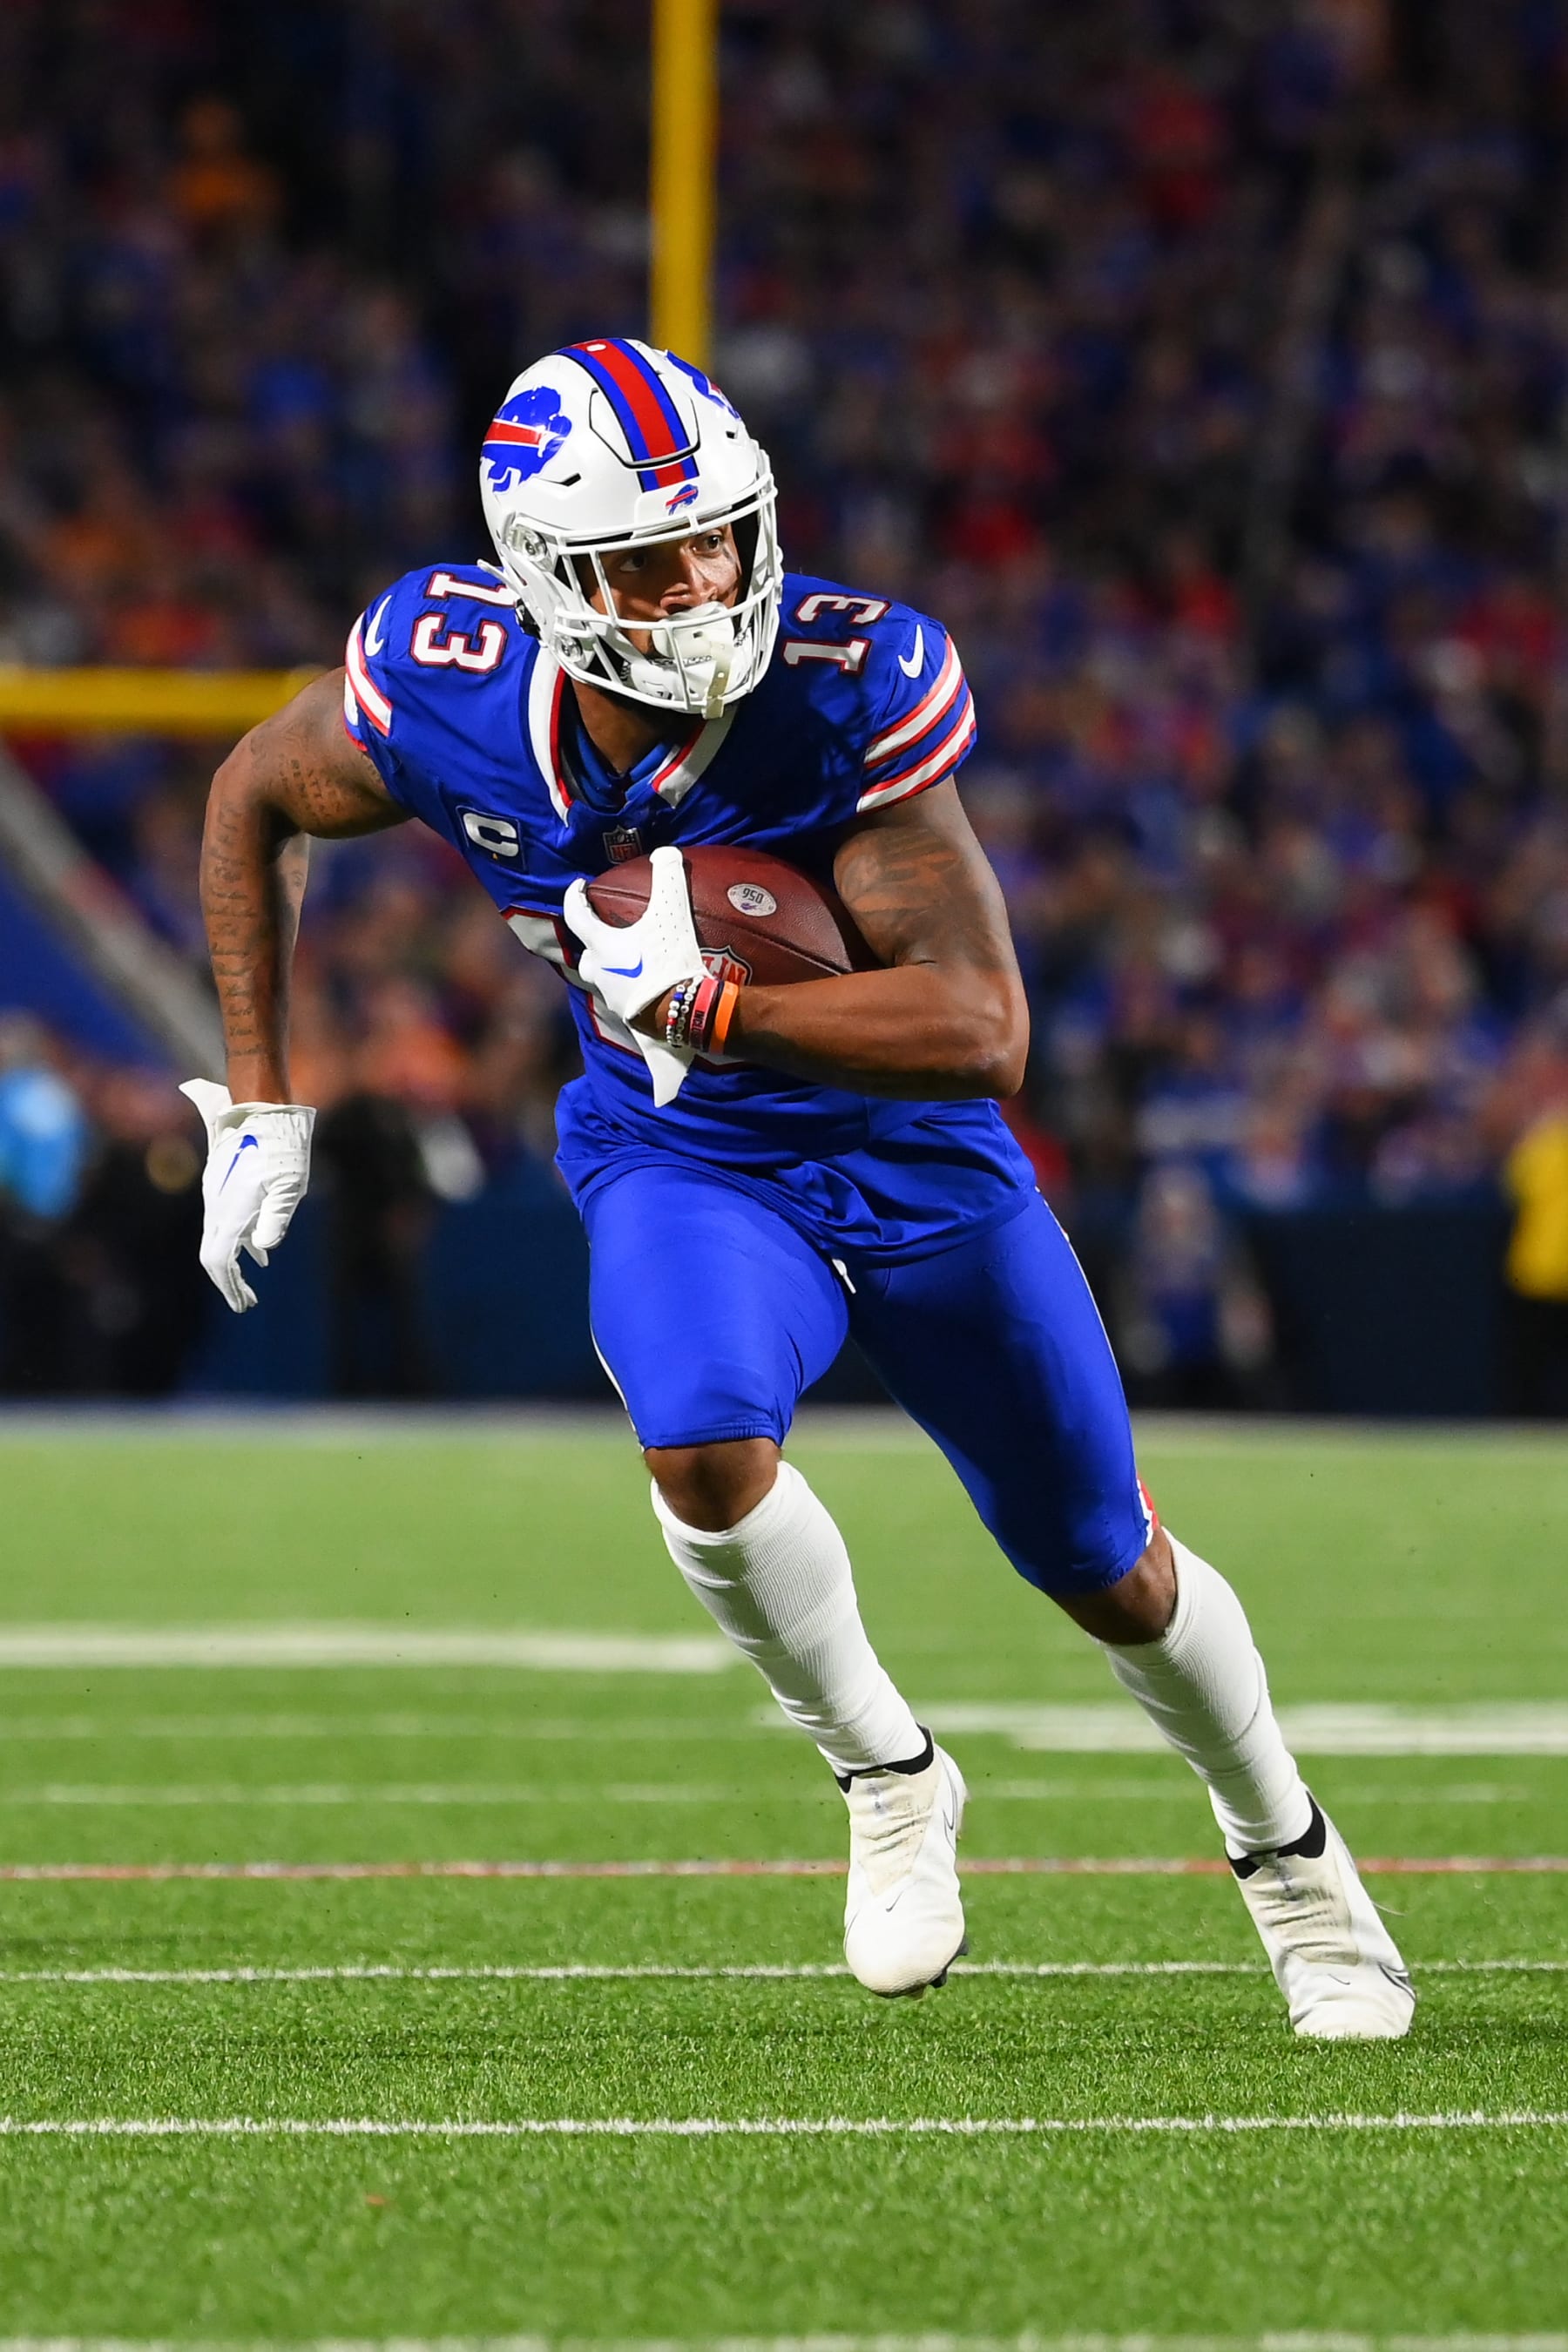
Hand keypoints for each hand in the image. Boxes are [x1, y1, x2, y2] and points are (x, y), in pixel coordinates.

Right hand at [180, 1079, 316, 1313]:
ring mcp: (218, 1194)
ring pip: (220, 1238)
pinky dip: (240, 1243)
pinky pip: (227, 1223)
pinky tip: (259, 1253)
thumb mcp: (289, 1185)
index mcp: (230, 1209)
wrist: (261, 1107)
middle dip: (229, 1282)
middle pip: (214, 1254)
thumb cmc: (283, 1147)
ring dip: (234, 1264)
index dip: (230, 1285)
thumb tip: (263, 1248)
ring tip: (251, 1285)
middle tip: (247, 1302)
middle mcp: (217, 1205)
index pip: (219, 1259)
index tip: (244, 1305)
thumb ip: (276, 1217)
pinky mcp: (224, 1185)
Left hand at [562, 845, 705, 1106]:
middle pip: (587, 958)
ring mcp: (614, 1002)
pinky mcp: (632, 1024)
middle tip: (608, 935)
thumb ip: (669, 877)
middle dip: (593, 946)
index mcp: (602, 947)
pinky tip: (651, 997)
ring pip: (606, 983)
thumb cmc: (671, 961)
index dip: (575, 896)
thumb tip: (665, 851)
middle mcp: (601, 975)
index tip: (579, 885)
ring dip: (614, 972)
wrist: (685, 1014)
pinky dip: (636, 998)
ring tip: (633, 964)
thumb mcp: (673, 912)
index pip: (577, 916)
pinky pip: (629, 1007)